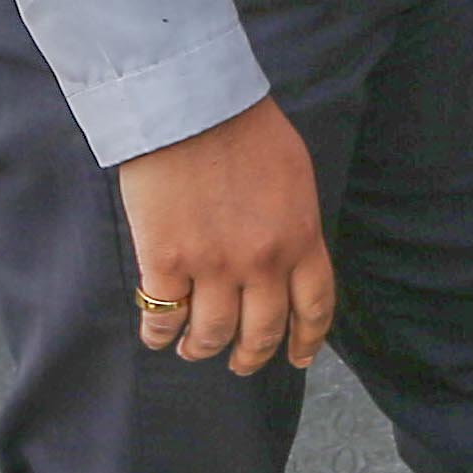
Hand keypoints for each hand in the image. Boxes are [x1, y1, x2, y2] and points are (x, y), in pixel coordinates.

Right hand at [119, 96, 332, 372]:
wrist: (194, 109)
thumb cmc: (246, 131)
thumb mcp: (295, 179)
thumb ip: (295, 225)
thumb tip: (289, 261)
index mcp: (302, 237)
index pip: (315, 306)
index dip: (307, 340)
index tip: (299, 358)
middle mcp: (263, 262)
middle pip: (262, 332)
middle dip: (251, 356)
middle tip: (240, 362)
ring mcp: (214, 266)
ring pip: (212, 335)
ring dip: (202, 348)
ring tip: (193, 347)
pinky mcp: (167, 263)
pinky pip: (163, 318)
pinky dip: (159, 334)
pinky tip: (158, 334)